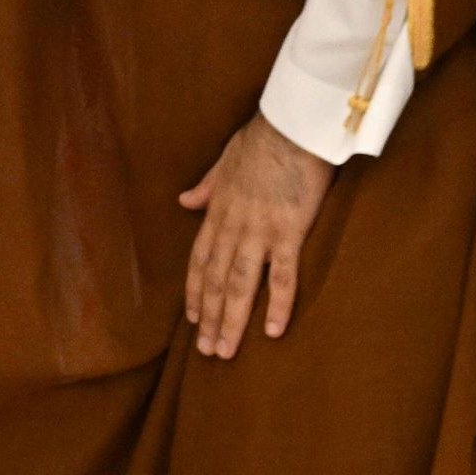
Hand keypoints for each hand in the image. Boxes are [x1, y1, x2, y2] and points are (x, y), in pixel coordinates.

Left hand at [180, 112, 333, 358]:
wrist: (292, 124)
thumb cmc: (262, 138)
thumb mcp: (224, 160)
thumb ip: (205, 186)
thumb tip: (183, 201)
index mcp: (219, 209)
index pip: (200, 258)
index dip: (195, 291)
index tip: (193, 319)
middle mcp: (234, 224)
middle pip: (216, 279)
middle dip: (210, 316)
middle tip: (207, 351)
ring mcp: (260, 230)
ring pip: (240, 284)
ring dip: (232, 320)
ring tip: (226, 351)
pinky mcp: (288, 231)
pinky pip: (281, 275)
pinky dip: (276, 304)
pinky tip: (272, 331)